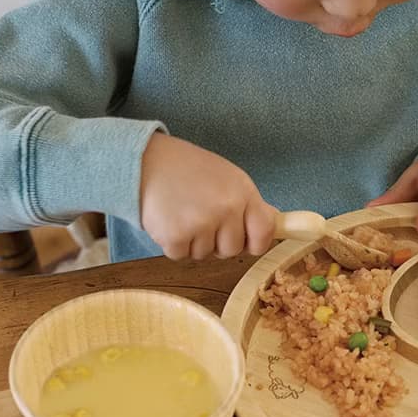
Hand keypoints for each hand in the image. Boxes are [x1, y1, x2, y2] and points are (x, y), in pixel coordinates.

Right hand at [139, 133, 276, 259]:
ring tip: (182, 212)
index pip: (264, 232)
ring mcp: (201, 224)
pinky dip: (174, 244)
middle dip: (218, 241)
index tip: (246, 240)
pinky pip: (182, 256)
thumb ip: (248, 202)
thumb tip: (273, 222)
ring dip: (194, 242)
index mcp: (243, 192)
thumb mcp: (226, 177)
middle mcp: (226, 208)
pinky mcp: (176, 237)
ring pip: (206, 255)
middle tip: (201, 217)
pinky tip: (169, 220)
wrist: (144, 160)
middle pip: (233, 249)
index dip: (256, 242)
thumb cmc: (186, 168)